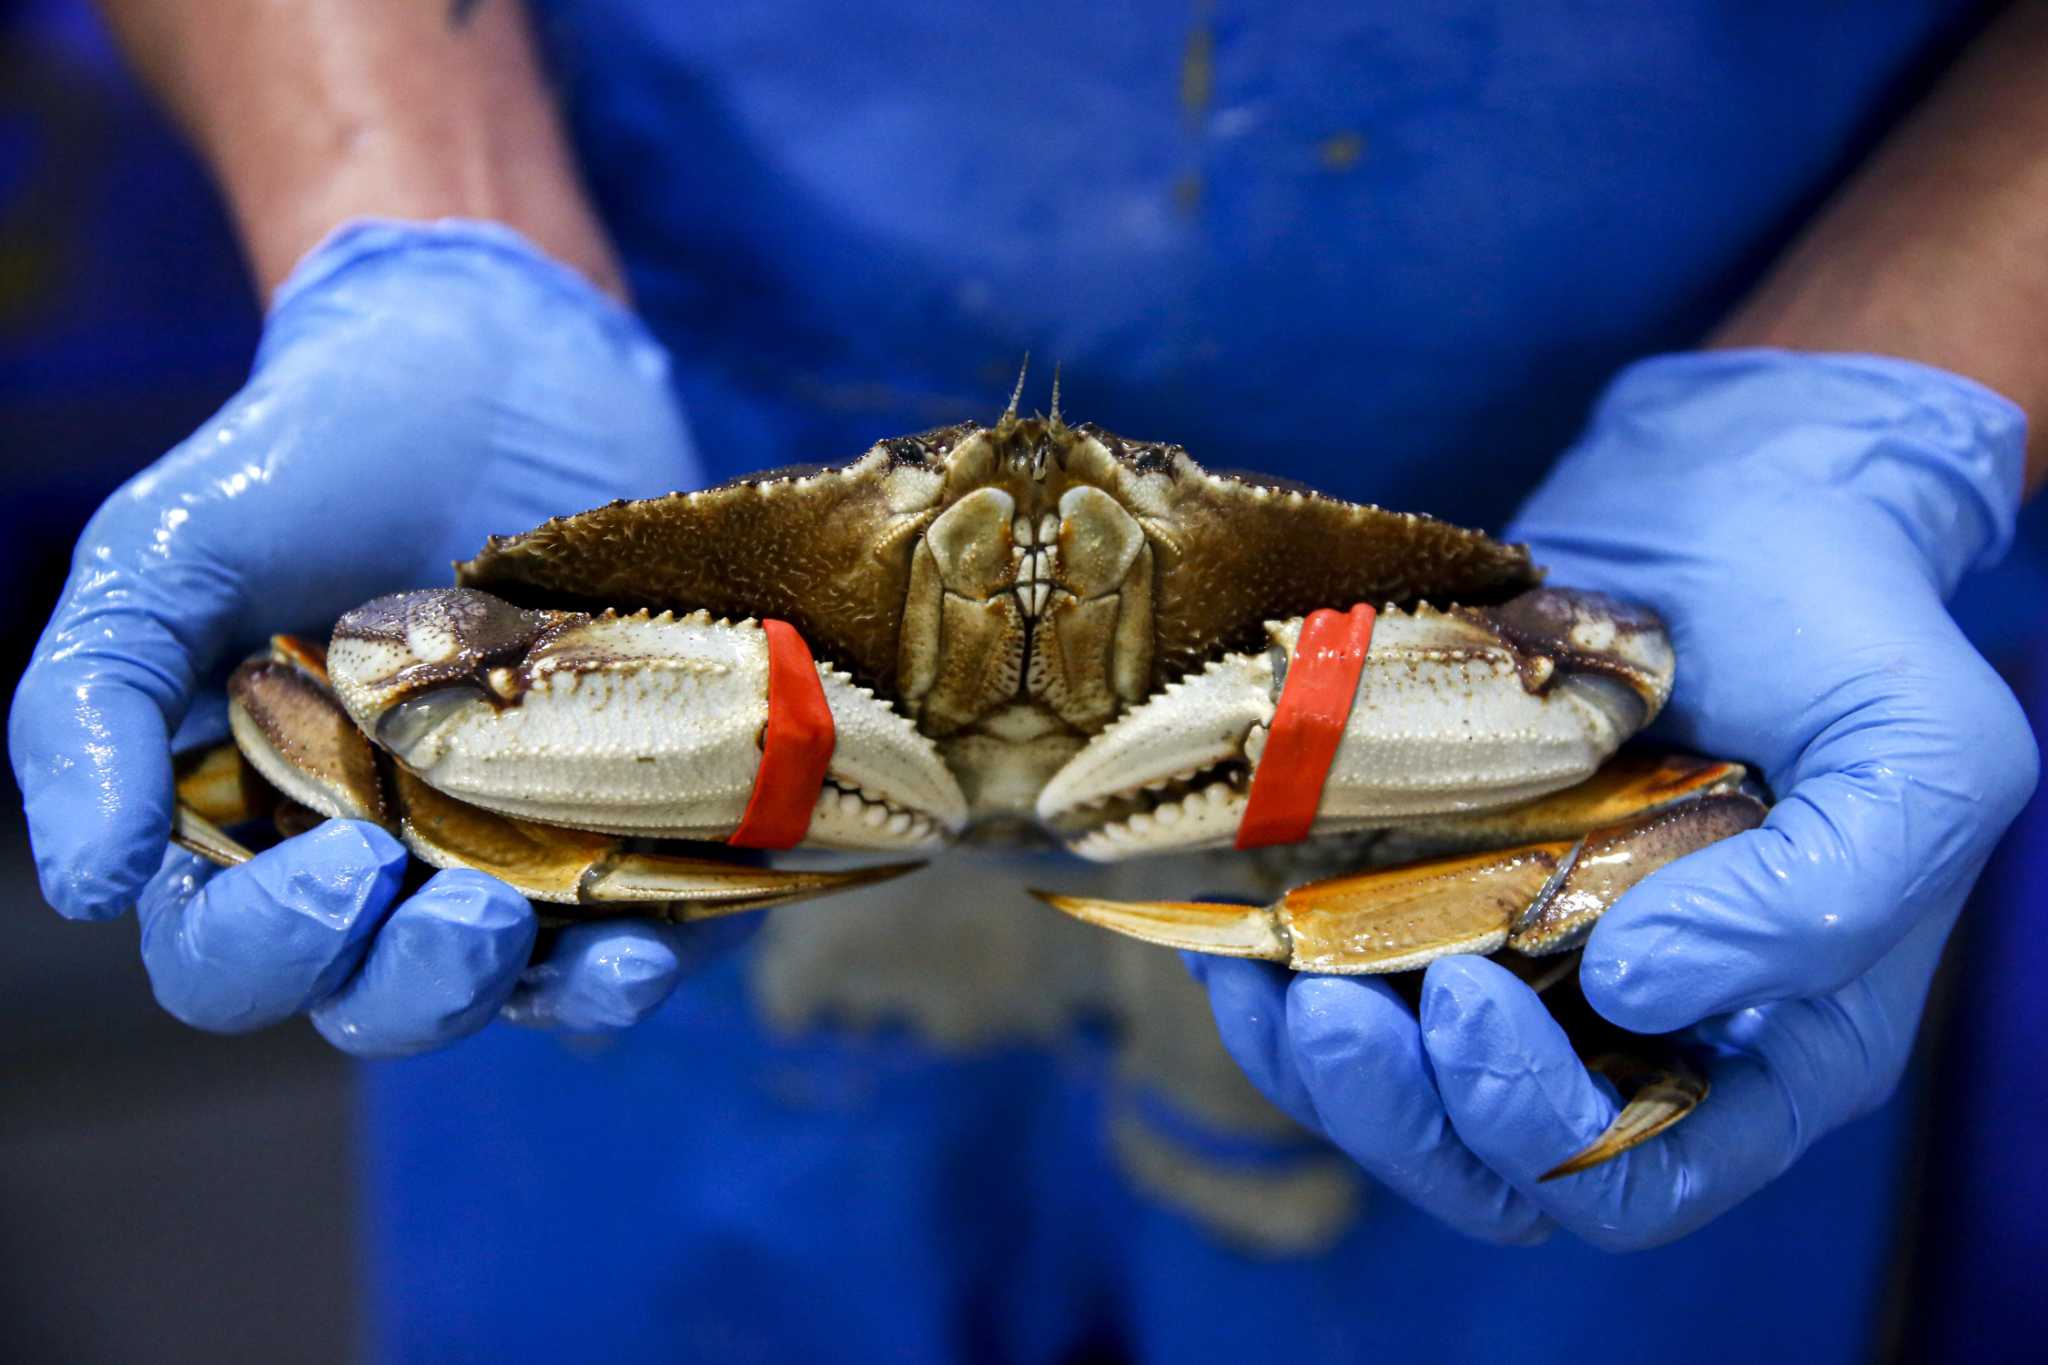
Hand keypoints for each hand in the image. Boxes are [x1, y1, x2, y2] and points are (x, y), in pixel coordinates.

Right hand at [11, 219, 729, 1054]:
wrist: (491, 357)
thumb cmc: (308, 459)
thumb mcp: (163, 557)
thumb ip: (86, 704)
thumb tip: (87, 884)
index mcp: (251, 825)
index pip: (231, 960)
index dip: (269, 950)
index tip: (340, 870)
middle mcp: (381, 859)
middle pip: (376, 999)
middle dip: (416, 987)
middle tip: (469, 914)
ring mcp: (509, 841)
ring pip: (512, 990)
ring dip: (541, 994)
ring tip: (590, 952)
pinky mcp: (628, 809)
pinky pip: (638, 927)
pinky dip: (643, 955)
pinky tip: (655, 941)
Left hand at [1191, 349, 2036, 1247]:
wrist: (1736, 494)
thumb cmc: (1848, 626)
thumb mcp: (1916, 755)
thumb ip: (1820, 901)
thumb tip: (1639, 987)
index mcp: (1763, 1040)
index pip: (1633, 1177)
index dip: (1531, 1128)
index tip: (1462, 998)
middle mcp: (1631, 1025)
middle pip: (1486, 1159)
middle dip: (1390, 1107)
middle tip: (1321, 1003)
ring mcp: (1522, 958)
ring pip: (1395, 1083)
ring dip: (1309, 1056)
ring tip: (1255, 968)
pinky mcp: (1438, 882)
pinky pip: (1344, 970)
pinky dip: (1276, 964)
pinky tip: (1232, 919)